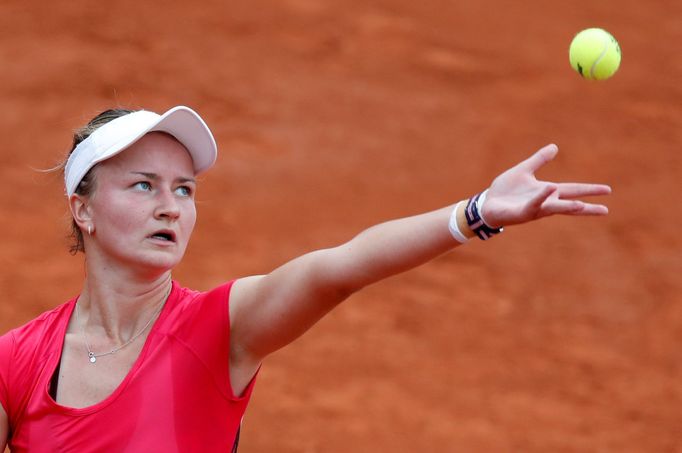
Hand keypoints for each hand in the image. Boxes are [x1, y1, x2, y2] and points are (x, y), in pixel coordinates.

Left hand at [481, 144, 611, 227]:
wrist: (487, 204)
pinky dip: (542, 197)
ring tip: (583, 206)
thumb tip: (555, 147)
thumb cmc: (505, 191)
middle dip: (587, 207)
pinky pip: (535, 203)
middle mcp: (545, 202)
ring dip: (569, 207)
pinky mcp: (523, 212)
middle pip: (570, 204)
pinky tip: (551, 189)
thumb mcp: (524, 170)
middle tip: (605, 210)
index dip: (589, 190)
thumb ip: (539, 160)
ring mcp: (535, 208)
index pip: (572, 190)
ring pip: (555, 208)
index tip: (607, 190)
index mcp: (547, 191)